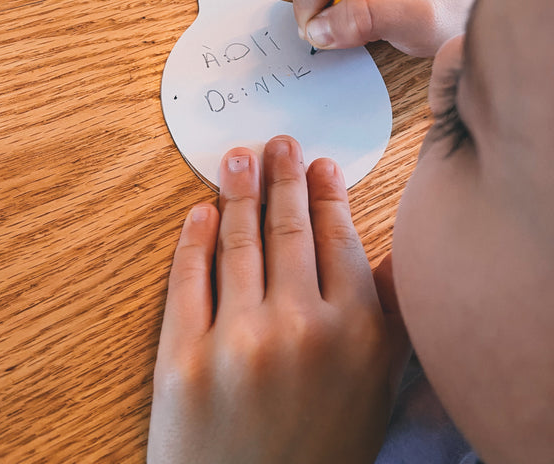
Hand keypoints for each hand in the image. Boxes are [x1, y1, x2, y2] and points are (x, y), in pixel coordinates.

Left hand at [147, 136, 409, 463]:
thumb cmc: (320, 450)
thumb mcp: (374, 390)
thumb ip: (388, 319)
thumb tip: (392, 253)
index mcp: (356, 335)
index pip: (338, 239)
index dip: (327, 193)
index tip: (320, 163)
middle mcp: (301, 330)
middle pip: (288, 229)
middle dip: (283, 176)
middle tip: (279, 142)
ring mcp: (239, 342)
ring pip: (238, 241)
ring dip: (238, 190)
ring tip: (237, 159)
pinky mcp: (183, 359)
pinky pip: (188, 279)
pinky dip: (193, 237)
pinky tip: (200, 212)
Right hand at [282, 0, 489, 56]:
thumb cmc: (457, 4)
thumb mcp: (425, 21)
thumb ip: (373, 19)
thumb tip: (320, 27)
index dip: (314, 1)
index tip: (330, 32)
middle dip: (313, 3)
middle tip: (344, 29)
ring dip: (316, 0)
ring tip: (354, 16)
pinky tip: (351, 3)